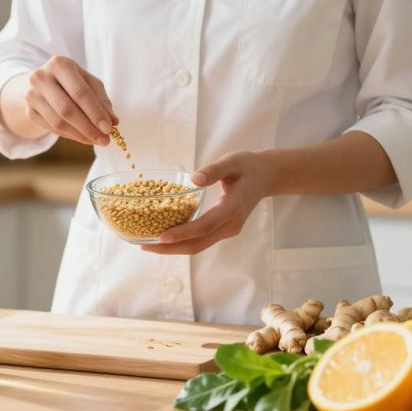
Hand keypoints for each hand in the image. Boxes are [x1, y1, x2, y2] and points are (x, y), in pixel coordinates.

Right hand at [23, 56, 118, 145]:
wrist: (45, 83)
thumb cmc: (73, 81)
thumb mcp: (89, 83)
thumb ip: (102, 101)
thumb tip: (113, 122)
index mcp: (59, 64)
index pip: (79, 92)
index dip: (95, 112)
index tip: (109, 128)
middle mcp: (41, 77)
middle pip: (67, 109)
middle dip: (88, 127)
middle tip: (104, 139)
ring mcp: (32, 95)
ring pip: (58, 122)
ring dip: (80, 135)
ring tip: (96, 140)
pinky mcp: (29, 111)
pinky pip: (51, 129)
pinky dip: (70, 136)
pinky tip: (83, 137)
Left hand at [142, 151, 272, 254]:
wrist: (267, 176)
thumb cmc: (248, 166)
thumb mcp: (232, 161)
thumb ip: (213, 170)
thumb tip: (193, 180)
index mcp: (232, 209)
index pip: (204, 227)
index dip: (182, 233)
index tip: (161, 237)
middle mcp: (231, 225)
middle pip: (198, 244)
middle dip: (170, 248)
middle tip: (144, 245)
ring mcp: (228, 230)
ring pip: (198, 246)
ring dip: (174, 248)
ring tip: (149, 244)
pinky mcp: (224, 230)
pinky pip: (201, 240)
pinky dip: (182, 241)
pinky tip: (165, 236)